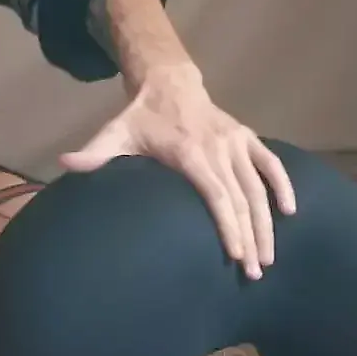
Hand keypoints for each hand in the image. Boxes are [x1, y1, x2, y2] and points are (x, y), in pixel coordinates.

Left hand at [59, 64, 296, 278]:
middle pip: (241, 198)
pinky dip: (282, 185)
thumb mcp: (115, 133)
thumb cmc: (141, 117)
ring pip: (258, 187)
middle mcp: (218, 147)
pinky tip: (291, 212)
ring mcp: (235, 142)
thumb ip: (95, 154)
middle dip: (251, 237)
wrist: (170, 83)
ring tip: (269, 258)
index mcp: (189, 151)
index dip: (228, 225)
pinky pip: (271, 163)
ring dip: (266, 223)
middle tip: (255, 272)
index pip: (215, 193)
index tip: (235, 255)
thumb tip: (65, 164)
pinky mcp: (247, 137)